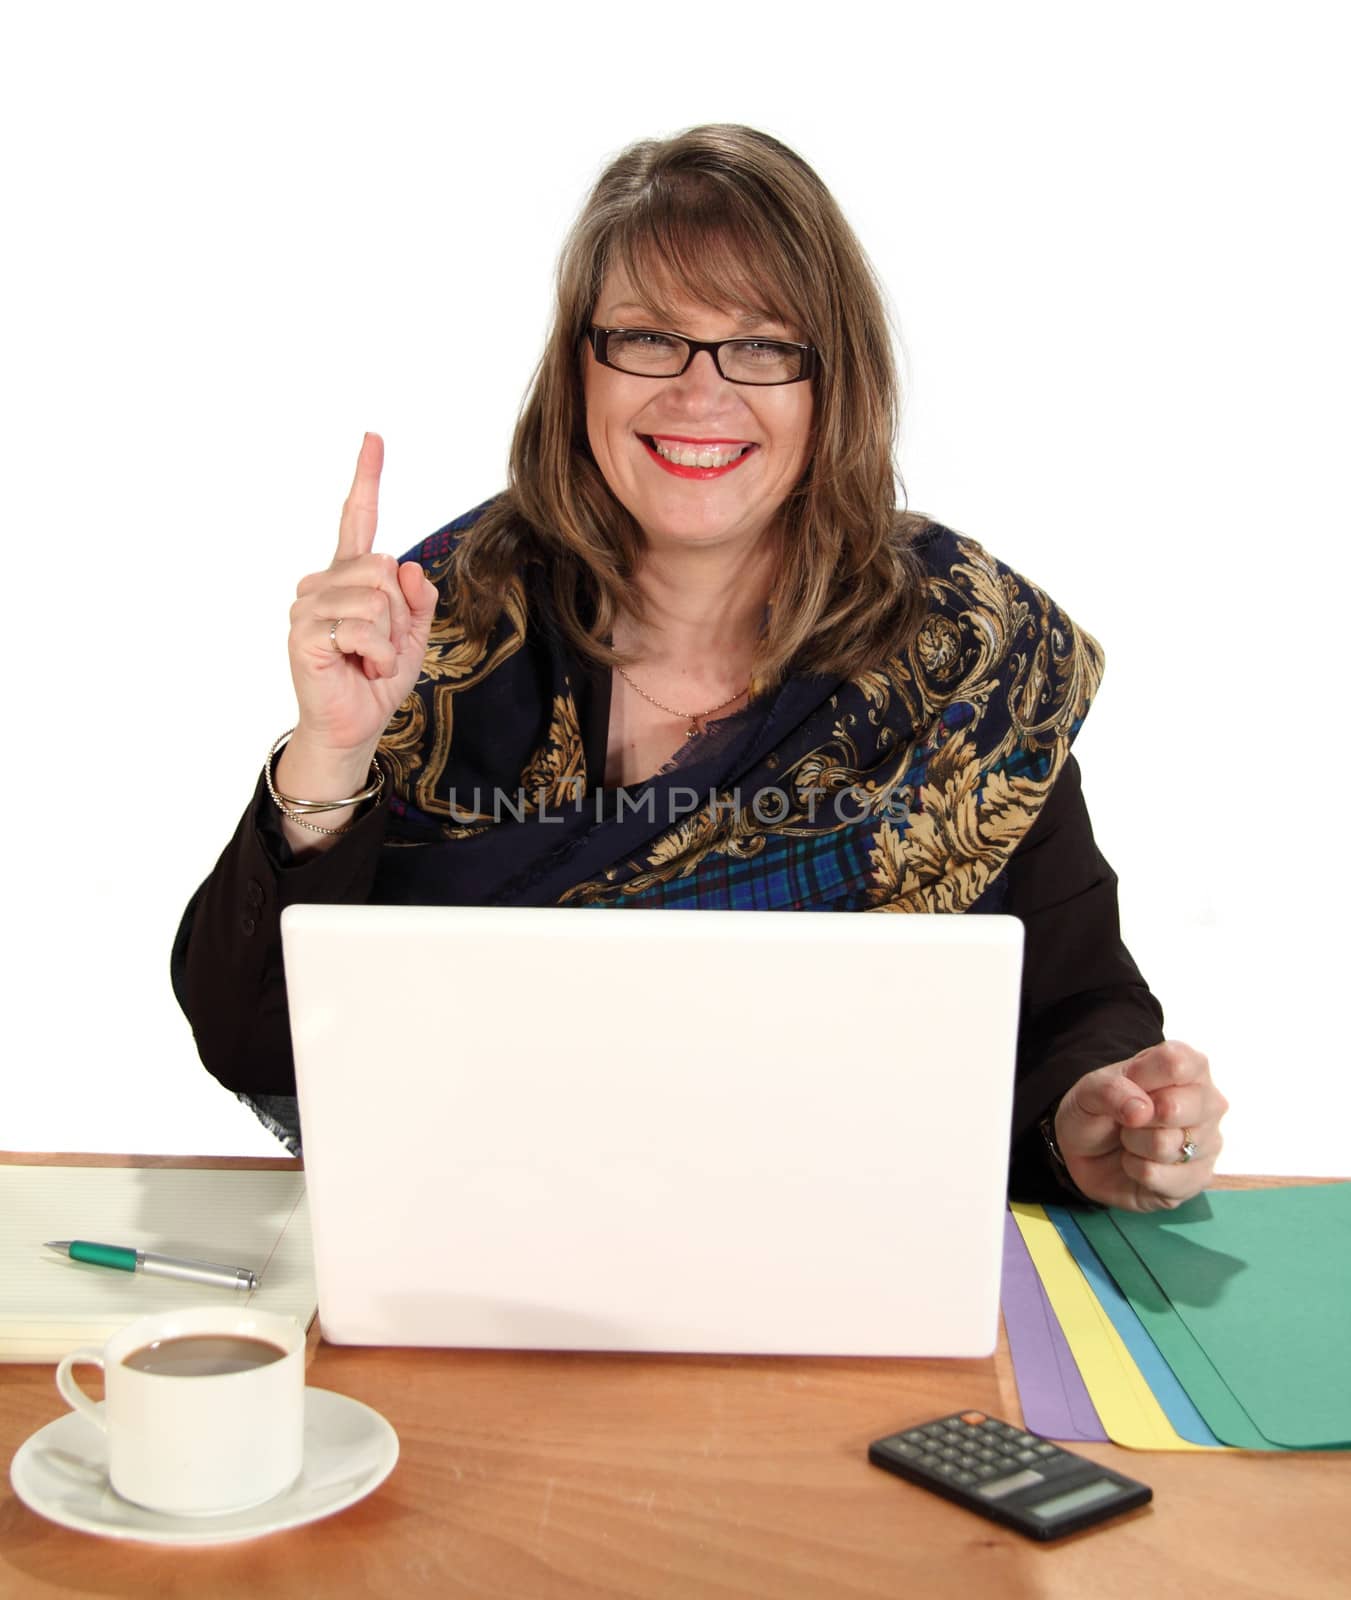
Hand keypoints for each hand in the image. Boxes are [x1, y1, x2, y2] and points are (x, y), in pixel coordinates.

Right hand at [286, 432, 437, 760]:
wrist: (353, 726)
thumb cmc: (376, 681)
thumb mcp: (413, 637)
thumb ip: (418, 600)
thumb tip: (406, 566)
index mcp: (348, 577)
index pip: (358, 520)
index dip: (367, 479)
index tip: (373, 438)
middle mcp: (322, 583)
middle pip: (382, 568)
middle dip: (399, 615)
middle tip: (382, 647)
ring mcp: (307, 606)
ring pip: (376, 599)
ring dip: (388, 640)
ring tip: (369, 661)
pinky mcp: (304, 633)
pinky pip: (361, 628)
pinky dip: (377, 656)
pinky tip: (362, 669)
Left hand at [1055, 1041, 1228, 1211]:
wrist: (1087, 1154)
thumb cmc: (1098, 1111)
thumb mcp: (1089, 1089)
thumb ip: (1110, 1089)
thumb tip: (1142, 1110)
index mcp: (1190, 1066)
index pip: (1176, 1063)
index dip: (1141, 1078)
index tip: (1128, 1084)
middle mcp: (1208, 1101)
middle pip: (1174, 1107)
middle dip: (1136, 1117)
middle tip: (1129, 1117)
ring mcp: (1209, 1142)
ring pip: (1165, 1146)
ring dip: (1133, 1144)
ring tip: (1132, 1139)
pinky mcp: (1199, 1178)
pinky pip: (1159, 1177)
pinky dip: (1135, 1170)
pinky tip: (1138, 1162)